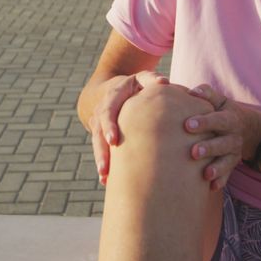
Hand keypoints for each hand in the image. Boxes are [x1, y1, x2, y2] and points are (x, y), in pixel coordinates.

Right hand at [89, 70, 168, 184]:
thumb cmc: (138, 85)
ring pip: (97, 143)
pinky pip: (100, 150)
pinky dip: (104, 164)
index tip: (113, 141)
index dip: (109, 126)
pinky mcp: (100, 135)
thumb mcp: (143, 78)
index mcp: (113, 96)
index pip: (107, 111)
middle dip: (102, 151)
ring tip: (105, 177)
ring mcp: (98, 123)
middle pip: (98, 132)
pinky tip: (107, 181)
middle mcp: (102, 110)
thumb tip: (164, 83)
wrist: (115, 88)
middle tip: (106, 169)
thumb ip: (152, 79)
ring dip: (101, 160)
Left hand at [185, 84, 260, 190]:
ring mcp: (234, 153)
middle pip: (223, 143)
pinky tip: (211, 187)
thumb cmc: (222, 111)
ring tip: (205, 174)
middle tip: (193, 152)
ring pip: (226, 162)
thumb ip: (207, 94)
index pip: (217, 120)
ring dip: (217, 168)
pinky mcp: (232, 165)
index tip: (187, 125)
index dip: (204, 122)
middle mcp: (233, 137)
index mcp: (229, 119)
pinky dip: (221, 181)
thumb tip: (193, 92)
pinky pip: (228, 176)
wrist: (246, 128)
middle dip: (209, 148)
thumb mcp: (219, 100)